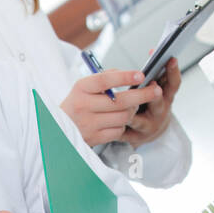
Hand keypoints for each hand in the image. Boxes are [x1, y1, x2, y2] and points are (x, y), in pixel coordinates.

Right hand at [60, 59, 180, 147]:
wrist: (57, 129)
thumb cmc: (77, 104)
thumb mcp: (84, 88)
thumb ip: (105, 79)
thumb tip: (130, 75)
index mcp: (81, 88)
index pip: (105, 80)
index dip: (125, 77)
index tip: (141, 75)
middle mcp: (83, 105)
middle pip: (120, 101)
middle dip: (142, 95)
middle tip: (156, 90)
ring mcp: (89, 123)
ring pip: (123, 117)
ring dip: (131, 112)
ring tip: (131, 107)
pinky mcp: (94, 138)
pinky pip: (118, 130)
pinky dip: (122, 125)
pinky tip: (118, 120)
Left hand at [121, 57, 180, 147]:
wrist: (147, 131)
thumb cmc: (149, 103)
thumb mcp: (155, 88)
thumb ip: (153, 73)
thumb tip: (152, 51)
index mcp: (166, 97)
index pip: (173, 83)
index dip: (173, 72)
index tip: (171, 59)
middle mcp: (160, 112)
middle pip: (158, 103)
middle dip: (153, 95)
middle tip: (152, 86)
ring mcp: (148, 126)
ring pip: (138, 120)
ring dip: (130, 113)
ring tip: (123, 107)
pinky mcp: (135, 137)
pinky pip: (124, 132)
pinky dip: (115, 126)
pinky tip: (105, 123)